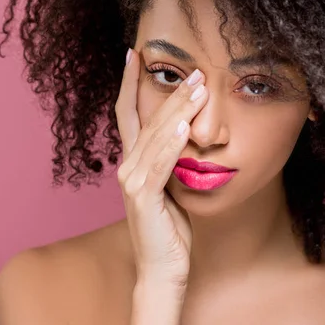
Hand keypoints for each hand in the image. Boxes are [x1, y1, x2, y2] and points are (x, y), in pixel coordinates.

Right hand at [115, 48, 207, 290]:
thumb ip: (169, 161)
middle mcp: (126, 167)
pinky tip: (181, 125)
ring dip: (177, 110)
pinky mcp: (142, 197)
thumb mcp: (170, 187)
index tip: (134, 56)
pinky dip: (169, 143)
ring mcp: (131, 182)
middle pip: (147, 120)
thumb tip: (183, 134)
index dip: (128, 84)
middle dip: (172, 94)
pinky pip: (159, 164)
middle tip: (195, 71)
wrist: (163, 268)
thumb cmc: (168, 229)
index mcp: (132, 162)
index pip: (127, 115)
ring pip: (154, 137)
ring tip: (198, 88)